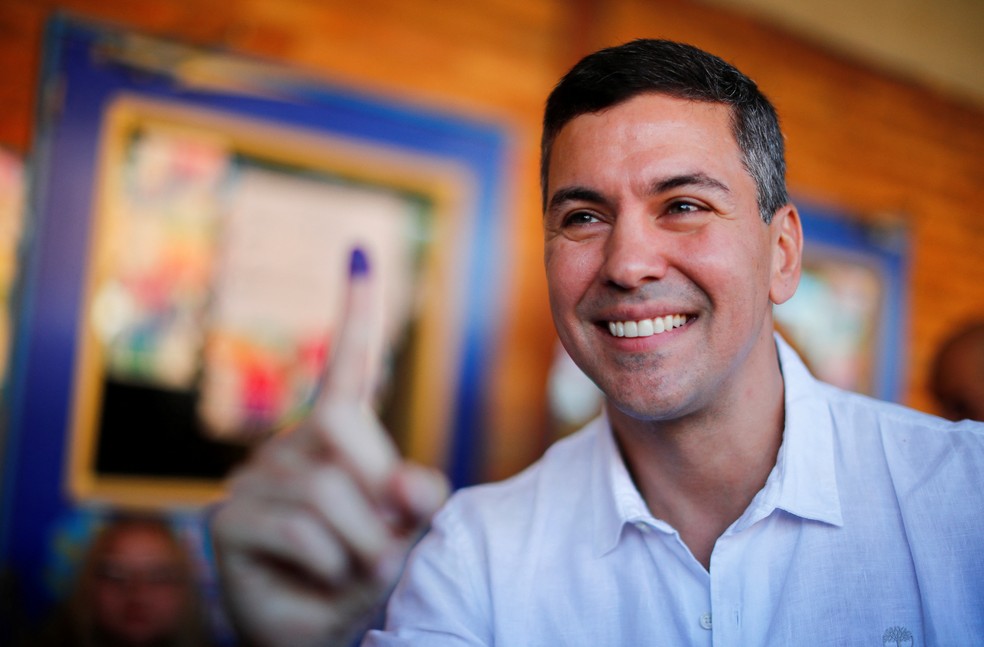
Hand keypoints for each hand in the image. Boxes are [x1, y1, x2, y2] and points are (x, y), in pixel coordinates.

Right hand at [211, 248, 448, 646]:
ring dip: (365, 544)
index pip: (345, 368)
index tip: (362, 252)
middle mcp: (286, 446)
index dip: (356, 313)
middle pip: (343, 426)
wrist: (327, 634)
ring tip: (362, 572)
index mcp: (334, 439)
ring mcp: (251, 481)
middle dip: (381, 492)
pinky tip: (324, 581)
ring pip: (329, 490)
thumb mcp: (408, 533)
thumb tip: (405, 483)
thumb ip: (415, 500)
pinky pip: (305, 530)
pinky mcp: (229, 522)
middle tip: (389, 543)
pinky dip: (335, 565)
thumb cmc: (369, 574)